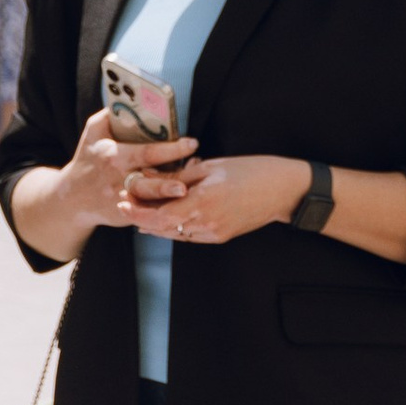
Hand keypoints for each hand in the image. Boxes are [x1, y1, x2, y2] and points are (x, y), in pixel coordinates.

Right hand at [68, 108, 194, 233]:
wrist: (73, 197)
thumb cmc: (88, 158)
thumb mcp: (93, 132)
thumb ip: (110, 115)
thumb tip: (132, 99)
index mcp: (113, 155)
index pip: (146, 151)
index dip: (171, 148)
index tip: (192, 143)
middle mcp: (118, 178)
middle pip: (148, 180)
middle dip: (170, 179)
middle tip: (192, 172)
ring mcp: (121, 199)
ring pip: (148, 199)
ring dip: (166, 195)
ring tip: (184, 191)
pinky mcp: (124, 215)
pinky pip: (147, 211)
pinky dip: (163, 207)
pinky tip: (180, 202)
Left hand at [128, 153, 308, 245]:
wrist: (283, 190)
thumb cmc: (250, 170)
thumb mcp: (212, 167)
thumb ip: (182, 177)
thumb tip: (155, 177)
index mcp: (202, 202)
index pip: (159, 214)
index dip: (137, 211)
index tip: (122, 202)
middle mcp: (206, 223)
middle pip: (163, 228)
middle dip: (141, 218)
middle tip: (125, 206)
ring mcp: (214, 233)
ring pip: (174, 234)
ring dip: (155, 224)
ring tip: (140, 212)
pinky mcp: (221, 237)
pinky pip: (189, 236)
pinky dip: (173, 228)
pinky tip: (165, 220)